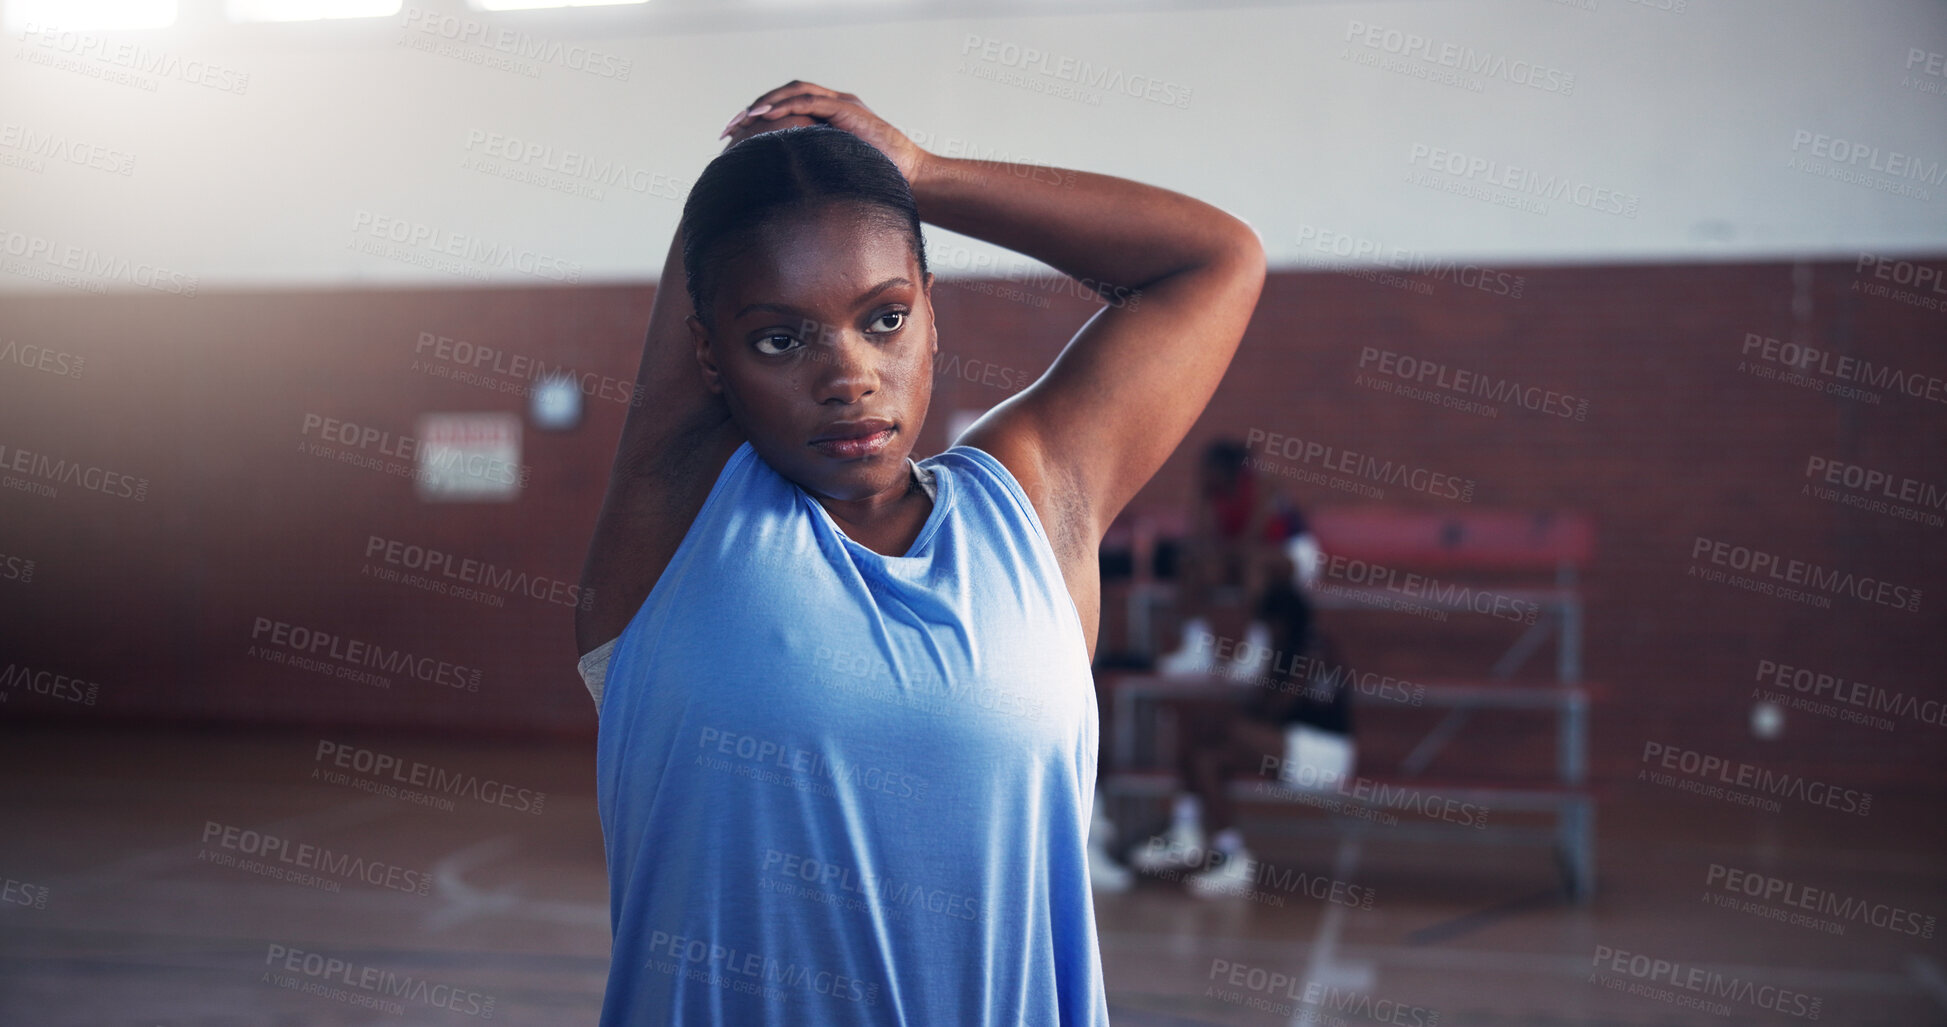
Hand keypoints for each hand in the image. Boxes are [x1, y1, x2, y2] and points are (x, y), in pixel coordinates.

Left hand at [719, 81, 930, 186]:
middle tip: (727, 130)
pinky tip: (765, 116)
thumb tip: (779, 200)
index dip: (757, 120)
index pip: (785, 109)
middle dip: (752, 110)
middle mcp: (832, 106)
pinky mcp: (848, 109)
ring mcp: (841, 104)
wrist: (912, 179)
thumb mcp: (834, 178)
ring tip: (742, 119)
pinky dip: (786, 105)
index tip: (733, 139)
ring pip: (794, 92)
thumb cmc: (878, 184)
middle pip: (784, 96)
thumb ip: (812, 175)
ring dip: (764, 103)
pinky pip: (810, 101)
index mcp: (827, 120)